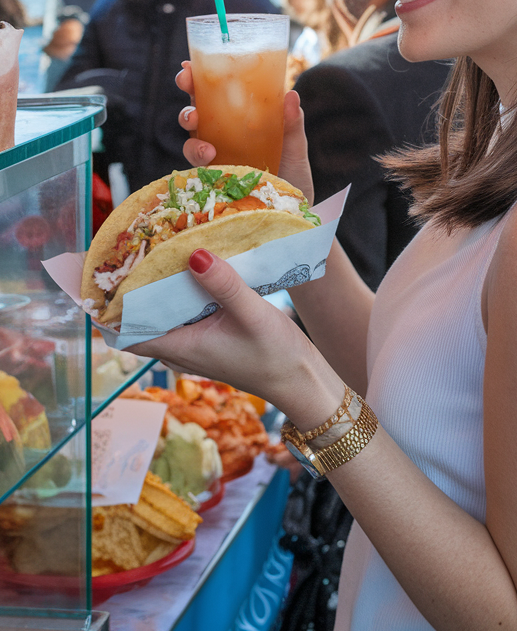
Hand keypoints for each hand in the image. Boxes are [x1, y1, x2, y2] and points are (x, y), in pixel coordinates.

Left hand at [127, 248, 342, 429]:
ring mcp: (196, 342)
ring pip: (164, 313)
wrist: (302, 381)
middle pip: (143, 318)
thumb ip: (223, 285)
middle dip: (133, 288)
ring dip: (158, 288)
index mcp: (180, 347)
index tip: (100, 278)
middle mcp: (182, 347)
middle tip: (131, 249)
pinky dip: (182, 292)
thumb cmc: (276, 356)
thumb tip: (192, 253)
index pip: (126, 333)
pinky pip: (185, 311)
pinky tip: (193, 267)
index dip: (108, 310)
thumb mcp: (251, 315)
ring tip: (157, 250)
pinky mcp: (212, 335)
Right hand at [176, 61, 313, 203]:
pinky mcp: (210, 179)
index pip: (218, 93)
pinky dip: (197, 156)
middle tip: (186, 81)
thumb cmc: (293, 178)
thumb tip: (291, 94)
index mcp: (241, 120)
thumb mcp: (296, 149)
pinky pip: (195, 165)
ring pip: (191, 134)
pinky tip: (209, 156)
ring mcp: (216, 157)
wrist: (292, 218)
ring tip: (196, 121)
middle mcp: (223, 135)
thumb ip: (292, 125)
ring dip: (188, 120)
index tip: (191, 63)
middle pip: (198, 106)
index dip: (201, 77)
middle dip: (187, 90)